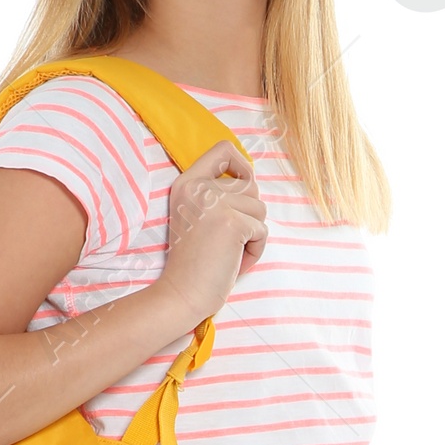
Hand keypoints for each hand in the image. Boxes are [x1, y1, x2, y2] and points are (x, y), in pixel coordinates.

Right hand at [163, 140, 268, 313]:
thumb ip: (217, 195)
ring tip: (230, 251)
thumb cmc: (195, 263)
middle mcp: (198, 187)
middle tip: (229, 239)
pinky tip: (234, 261)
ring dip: (253, 234)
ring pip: (260, 208)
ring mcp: (215, 203)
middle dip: (250, 214)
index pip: (223, 149)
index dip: (241, 164)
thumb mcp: (198, 217)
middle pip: (251, 185)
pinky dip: (255, 250)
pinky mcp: (232, 223)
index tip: (242, 184)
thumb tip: (252, 181)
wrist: (182, 294)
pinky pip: (262, 231)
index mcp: (186, 183)